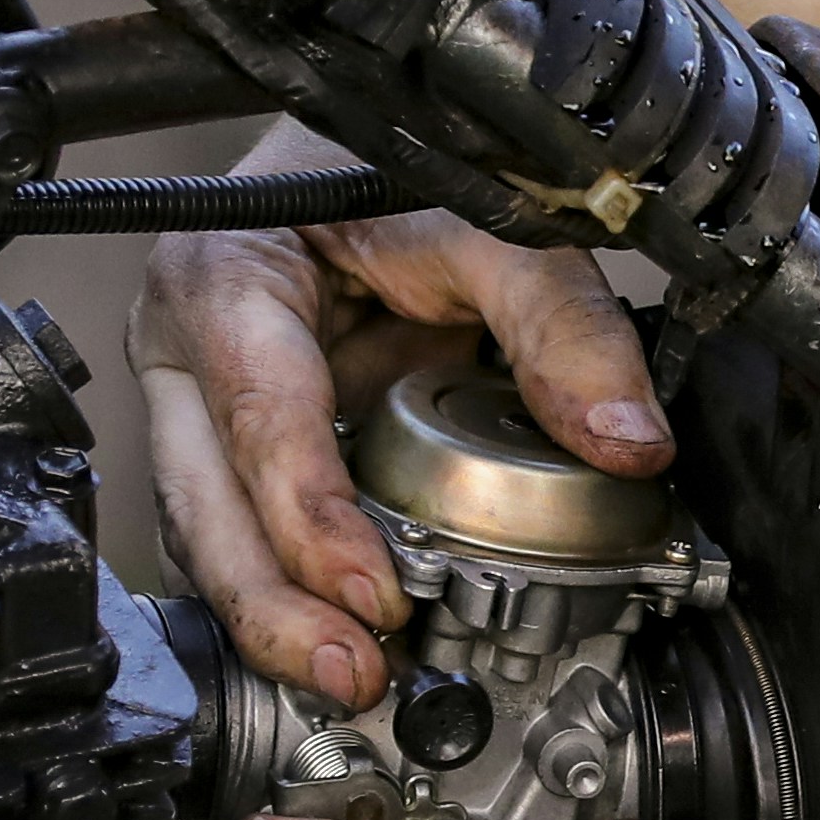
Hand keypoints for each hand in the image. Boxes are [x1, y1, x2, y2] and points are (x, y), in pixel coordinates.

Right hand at [130, 138, 670, 710]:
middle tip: (355, 673)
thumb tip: (627, 438)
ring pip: (213, 536)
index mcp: (222, 280)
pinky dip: (296, 591)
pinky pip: (252, 532)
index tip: (373, 595)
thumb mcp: (489, 220)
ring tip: (360, 677)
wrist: (368, 142)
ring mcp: (208, 406)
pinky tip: (352, 637)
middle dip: (272, 606)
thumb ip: (560, 322)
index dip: (310, 520)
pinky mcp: (246, 446)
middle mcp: (192, 352)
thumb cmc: (392, 162)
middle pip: (203, 507)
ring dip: (278, 616)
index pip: (255, 421)